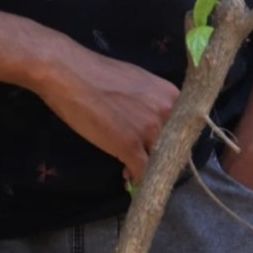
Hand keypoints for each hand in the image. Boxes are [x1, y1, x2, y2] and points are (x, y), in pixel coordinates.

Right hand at [37, 39, 178, 183]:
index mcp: (170, 93)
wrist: (69, 73)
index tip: (158, 146)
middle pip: (173, 146)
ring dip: (147, 168)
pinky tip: (125, 175)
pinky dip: (136, 179)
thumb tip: (151, 123)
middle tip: (143, 158)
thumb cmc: (97, 73)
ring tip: (130, 167)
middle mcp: (167, 111)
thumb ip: (150, 103)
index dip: (171, 140)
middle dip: (159, 156)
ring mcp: (149, 130)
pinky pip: (143, 173)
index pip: (183, 127)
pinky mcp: (131, 147)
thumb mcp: (136, 83)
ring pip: (159, 161)